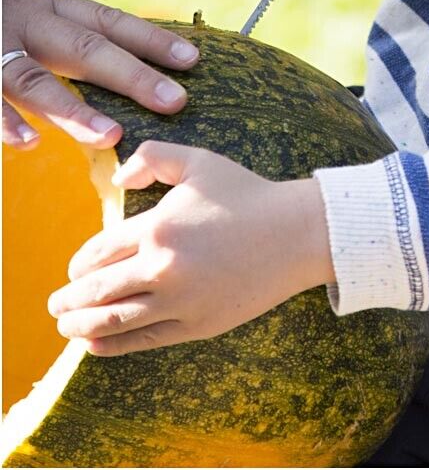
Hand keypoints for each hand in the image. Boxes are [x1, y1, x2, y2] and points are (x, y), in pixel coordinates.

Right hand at [2, 0, 198, 149]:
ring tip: (111, 136)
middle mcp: (20, 22)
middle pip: (85, 48)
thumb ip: (58, 36)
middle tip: (176, 101)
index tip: (193, 59)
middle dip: (132, 75)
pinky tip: (26, 144)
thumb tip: (117, 67)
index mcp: (41, 10)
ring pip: (33, 78)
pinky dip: (2, 120)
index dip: (149, 37)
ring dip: (72, 110)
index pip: (105, 21)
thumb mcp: (20, 11)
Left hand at [48, 142, 333, 355]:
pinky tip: (94, 344)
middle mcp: (163, 267)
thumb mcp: (200, 162)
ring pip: (113, 320)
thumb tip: (119, 178)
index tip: (75, 270)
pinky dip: (111, 345)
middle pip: (97, 290)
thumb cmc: (248, 195)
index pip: (99, 252)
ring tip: (67, 326)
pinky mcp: (196, 324)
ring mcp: (180, 300)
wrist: (297, 233)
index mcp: (159, 226)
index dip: (79, 264)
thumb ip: (154, 157)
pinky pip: (142, 340)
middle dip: (69, 299)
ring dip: (81, 325)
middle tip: (56, 304)